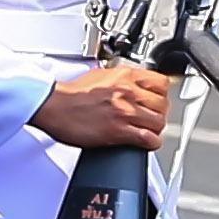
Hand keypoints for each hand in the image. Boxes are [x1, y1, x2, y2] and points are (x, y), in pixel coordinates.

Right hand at [36, 63, 177, 149]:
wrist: (55, 106)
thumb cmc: (71, 94)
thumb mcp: (101, 75)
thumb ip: (121, 79)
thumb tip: (130, 84)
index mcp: (125, 76)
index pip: (162, 83)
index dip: (161, 95)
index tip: (158, 100)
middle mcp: (129, 92)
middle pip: (163, 104)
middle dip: (159, 113)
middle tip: (151, 118)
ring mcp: (125, 112)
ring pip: (159, 122)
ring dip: (155, 129)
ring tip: (147, 131)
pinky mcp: (119, 131)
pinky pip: (148, 139)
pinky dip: (151, 143)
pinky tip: (145, 143)